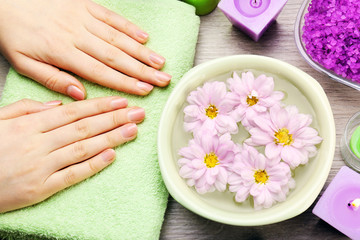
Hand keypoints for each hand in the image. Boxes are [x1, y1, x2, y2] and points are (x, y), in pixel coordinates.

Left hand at [0, 0, 170, 99]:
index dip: (124, 82)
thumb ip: (52, 79)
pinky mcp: (85, 5)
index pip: (100, 71)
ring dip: (141, 51)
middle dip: (142, 70)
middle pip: (115, 56)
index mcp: (62, 52)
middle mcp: (77, 34)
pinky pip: (111, 16)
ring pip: (117, 37)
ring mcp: (83, 18)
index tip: (144, 91)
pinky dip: (129, 27)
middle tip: (163, 80)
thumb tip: (79, 94)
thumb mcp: (23, 63)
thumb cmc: (14, 33)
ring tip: (160, 63)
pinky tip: (144, 37)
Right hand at [0, 97, 144, 212]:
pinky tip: (112, 155)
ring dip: (111, 138)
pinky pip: (72, 175)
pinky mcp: (41, 189)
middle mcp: (39, 144)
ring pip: (83, 149)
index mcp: (29, 125)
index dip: (100, 106)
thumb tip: (58, 104)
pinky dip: (93, 164)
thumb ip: (27, 108)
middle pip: (84, 128)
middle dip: (114, 119)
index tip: (121, 101)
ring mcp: (42, 167)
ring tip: (133, 130)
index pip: (73, 113)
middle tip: (138, 113)